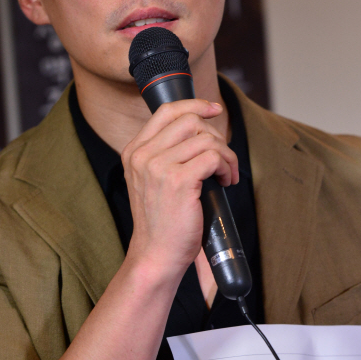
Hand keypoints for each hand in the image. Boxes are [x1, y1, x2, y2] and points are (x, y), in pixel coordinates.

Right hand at [121, 98, 237, 280]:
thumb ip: (166, 154)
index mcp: (134, 151)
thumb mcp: (152, 181)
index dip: (195, 105)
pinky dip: (226, 167)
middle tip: (222, 160)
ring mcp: (159, 167)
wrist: (155, 255)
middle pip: (190, 121)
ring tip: (225, 175)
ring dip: (225, 155)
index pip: (167, 111)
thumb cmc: (161, 222)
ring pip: (206, 139)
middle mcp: (143, 155)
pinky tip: (224, 181)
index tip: (214, 109)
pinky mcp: (179, 181)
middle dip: (215, 136)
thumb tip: (201, 130)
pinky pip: (214, 156)